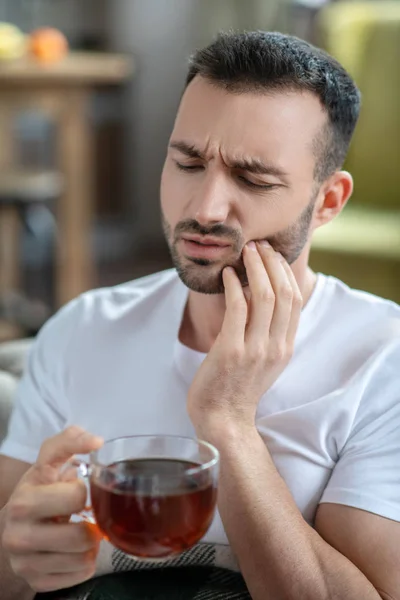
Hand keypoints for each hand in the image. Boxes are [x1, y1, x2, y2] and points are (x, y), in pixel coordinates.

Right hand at [2, 426, 103, 592]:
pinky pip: (80, 575)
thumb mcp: (46, 463)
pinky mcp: (35, 582)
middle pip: (82, 536)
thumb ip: (68, 441)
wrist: (11, 528)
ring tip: (79, 531)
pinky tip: (73, 550)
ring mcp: (25, 562)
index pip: (75, 496)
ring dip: (90, 544)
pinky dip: (85, 563)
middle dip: (89, 522)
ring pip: (83, 558)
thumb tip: (95, 440)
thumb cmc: (38, 490)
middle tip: (83, 514)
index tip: (81, 483)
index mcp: (24, 501)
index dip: (83, 490)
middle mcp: (19, 535)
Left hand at [187, 241, 302, 438]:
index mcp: (285, 347)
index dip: (285, 272)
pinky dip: (234, 286)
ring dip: (255, 267)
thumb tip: (261, 297)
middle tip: (259, 245)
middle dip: (272, 263)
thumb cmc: (237, 387)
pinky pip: (238, 308)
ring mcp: (255, 349)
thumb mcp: (264, 360)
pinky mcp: (231, 351)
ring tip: (245, 251)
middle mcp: (276, 346)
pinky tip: (228, 274)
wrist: (223, 419)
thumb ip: (268, 332)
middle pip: (284, 293)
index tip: (272, 254)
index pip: (295, 300)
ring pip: (265, 296)